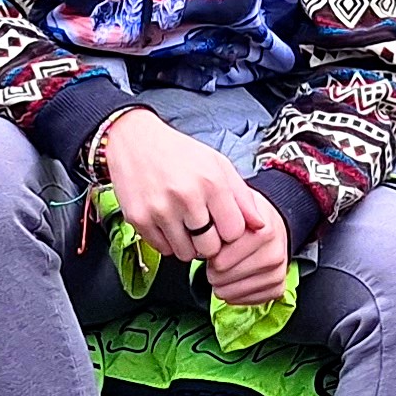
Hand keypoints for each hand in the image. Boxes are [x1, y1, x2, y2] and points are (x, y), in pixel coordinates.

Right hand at [96, 108, 258, 271]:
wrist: (135, 141)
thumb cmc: (180, 153)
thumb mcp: (218, 165)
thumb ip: (242, 197)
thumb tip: (260, 226)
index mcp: (211, 182)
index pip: (234, 232)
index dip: (230, 232)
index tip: (222, 224)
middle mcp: (186, 197)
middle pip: (210, 248)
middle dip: (210, 242)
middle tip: (203, 228)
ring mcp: (160, 210)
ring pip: (185, 254)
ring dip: (188, 245)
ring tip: (185, 224)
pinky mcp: (139, 219)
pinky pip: (163, 249)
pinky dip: (168, 242)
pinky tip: (167, 222)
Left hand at [203, 187, 292, 306]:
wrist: (270, 225)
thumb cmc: (245, 218)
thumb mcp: (234, 204)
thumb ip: (228, 210)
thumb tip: (235, 226)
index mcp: (264, 233)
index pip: (220, 260)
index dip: (210, 254)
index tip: (214, 245)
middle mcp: (275, 255)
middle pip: (223, 278)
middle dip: (213, 269)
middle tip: (217, 259)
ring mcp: (277, 274)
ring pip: (231, 293)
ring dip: (221, 283)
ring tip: (224, 269)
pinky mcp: (277, 289)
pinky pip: (245, 302)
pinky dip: (234, 294)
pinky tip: (234, 280)